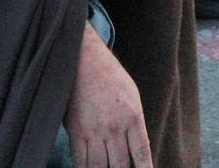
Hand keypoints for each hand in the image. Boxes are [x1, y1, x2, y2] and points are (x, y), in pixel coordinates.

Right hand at [64, 22, 152, 167]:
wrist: (85, 61)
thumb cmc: (111, 77)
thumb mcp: (132, 96)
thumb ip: (134, 123)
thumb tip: (135, 149)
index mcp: (134, 117)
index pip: (142, 152)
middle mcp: (115, 127)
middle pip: (120, 165)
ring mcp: (94, 131)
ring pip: (99, 167)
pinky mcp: (76, 132)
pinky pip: (80, 160)